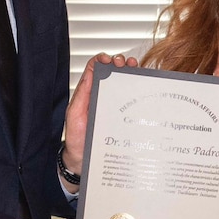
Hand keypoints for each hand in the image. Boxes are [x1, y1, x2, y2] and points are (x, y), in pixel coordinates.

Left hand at [62, 52, 137, 173]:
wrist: (82, 159)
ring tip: (135, 69)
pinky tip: (143, 87)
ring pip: (125, 84)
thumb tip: (90, 73)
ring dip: (131, 73)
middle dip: (121, 62)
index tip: (109, 60)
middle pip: (113, 73)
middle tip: (124, 64)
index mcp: (89, 92)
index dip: (103, 59)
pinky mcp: (123, 117)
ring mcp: (114, 105)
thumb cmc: (76, 138)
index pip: (96, 68)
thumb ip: (81, 94)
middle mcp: (102, 96)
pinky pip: (132, 102)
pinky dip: (139, 92)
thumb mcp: (74, 114)